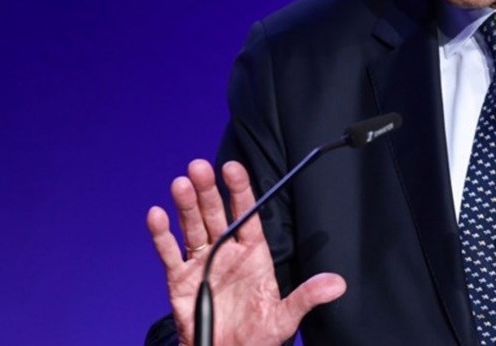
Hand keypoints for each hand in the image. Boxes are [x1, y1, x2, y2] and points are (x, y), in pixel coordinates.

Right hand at [146, 159, 346, 345]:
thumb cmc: (257, 335)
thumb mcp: (284, 317)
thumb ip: (306, 297)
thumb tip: (338, 284)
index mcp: (252, 254)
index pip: (246, 215)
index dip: (240, 191)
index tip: (233, 168)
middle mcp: (225, 252)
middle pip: (215, 215)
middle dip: (208, 191)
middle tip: (201, 167)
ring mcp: (201, 263)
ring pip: (192, 228)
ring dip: (186, 206)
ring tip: (181, 184)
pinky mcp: (180, 280)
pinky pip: (169, 254)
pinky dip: (162, 235)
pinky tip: (157, 215)